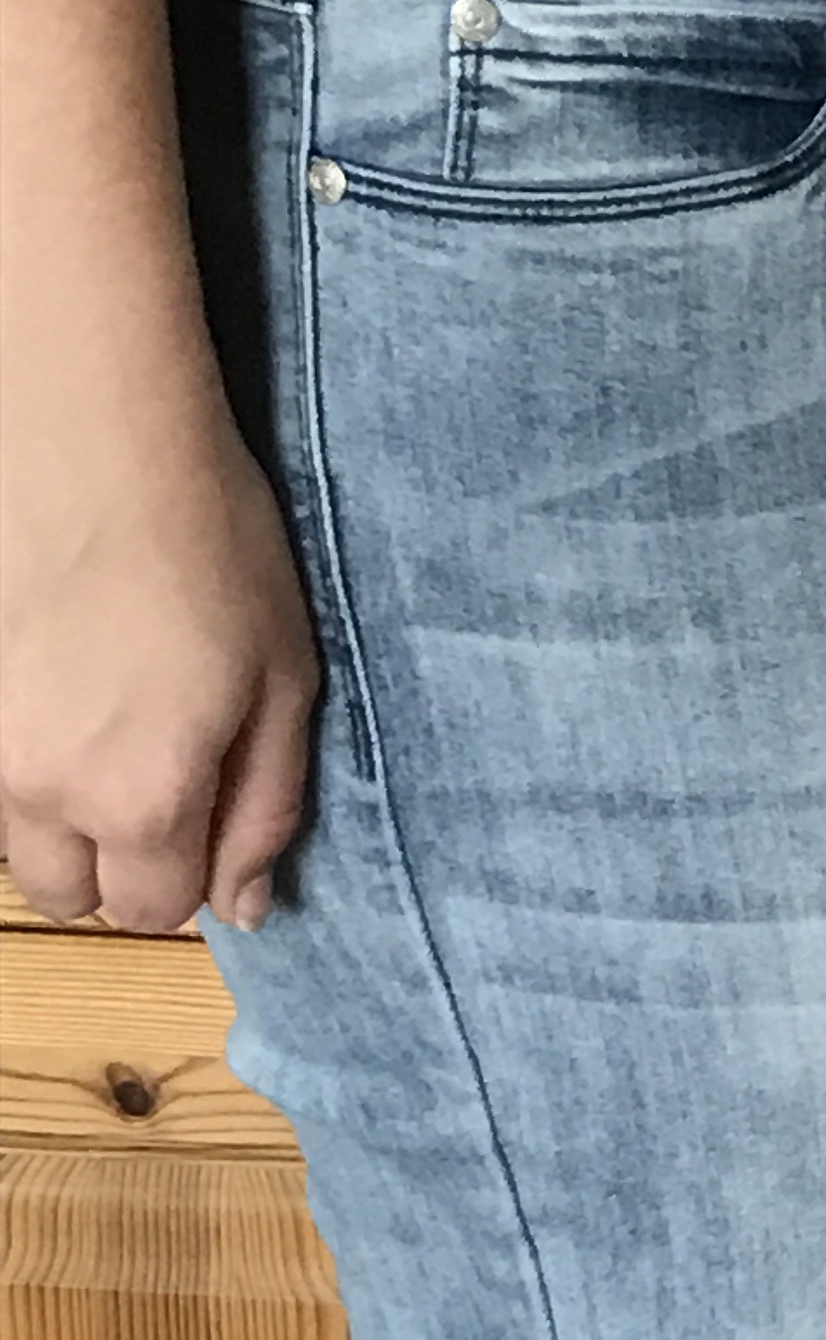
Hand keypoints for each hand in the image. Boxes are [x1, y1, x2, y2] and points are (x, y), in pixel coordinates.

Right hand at [0, 394, 321, 934]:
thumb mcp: (284, 681)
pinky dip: (19, 757)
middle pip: (66, 895)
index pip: (153, 912)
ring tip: (103, 720)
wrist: (88, 428)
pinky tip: (56, 687)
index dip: (189, 872)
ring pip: (11, 838)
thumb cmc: (206, 543)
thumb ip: (264, 809)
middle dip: (115, 861)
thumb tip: (241, 907)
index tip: (207, 807)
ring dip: (58, 812)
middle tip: (156, 773)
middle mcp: (38, 788)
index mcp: (137, 799)